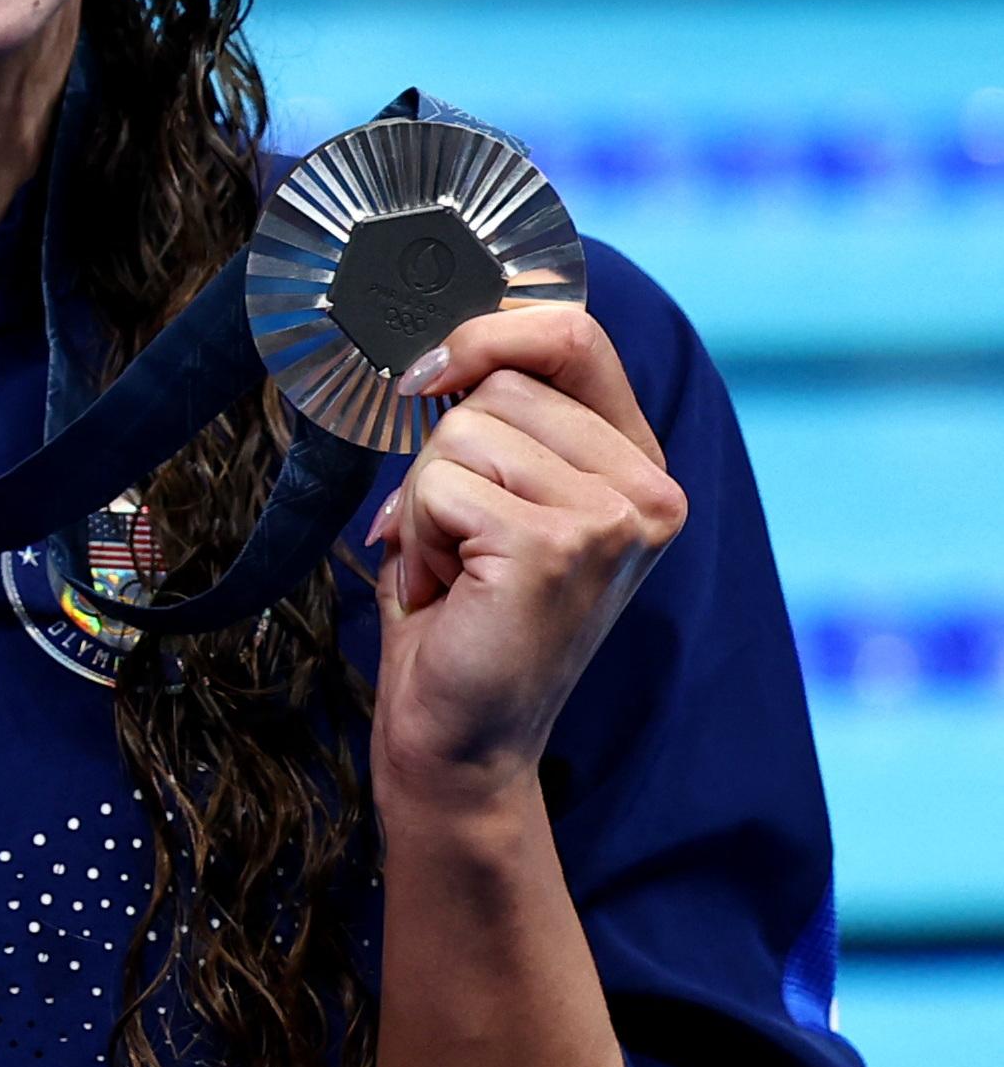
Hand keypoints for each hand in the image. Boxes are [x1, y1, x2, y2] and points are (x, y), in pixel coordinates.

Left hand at [366, 300, 685, 827]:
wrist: (457, 733)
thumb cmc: (462, 610)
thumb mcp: (489, 491)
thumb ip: (494, 416)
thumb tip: (436, 339)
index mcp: (637, 464)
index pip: (574, 335)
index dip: (490, 333)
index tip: (432, 371)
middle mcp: (649, 489)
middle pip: (498, 383)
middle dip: (442, 456)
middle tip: (456, 537)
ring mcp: (613, 518)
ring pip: (462, 430)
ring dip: (426, 500)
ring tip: (456, 567)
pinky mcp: (559, 546)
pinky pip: (440, 484)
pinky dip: (418, 534)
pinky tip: (450, 589)